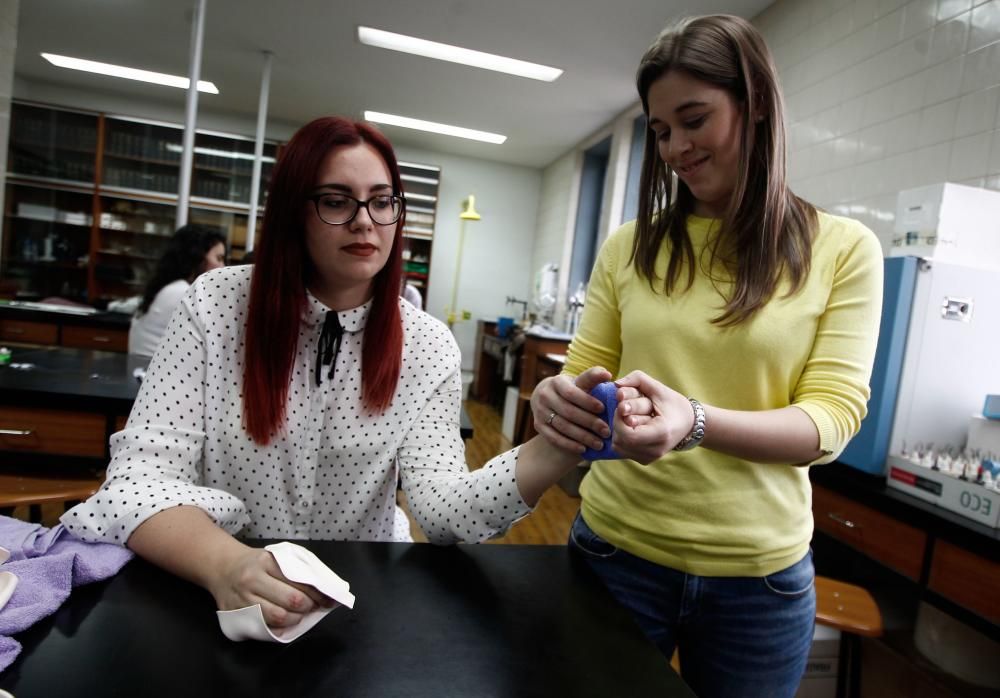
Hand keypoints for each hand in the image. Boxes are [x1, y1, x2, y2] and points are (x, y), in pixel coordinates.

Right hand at [206, 544, 333, 627]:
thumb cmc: (256, 563)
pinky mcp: (235, 615)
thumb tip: (323, 588)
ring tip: (299, 615)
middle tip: (313, 607)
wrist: (223, 568)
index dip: (318, 593)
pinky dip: (279, 628)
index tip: (329, 599)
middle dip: (308, 606)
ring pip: (277, 617)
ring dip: (295, 619)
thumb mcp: (276, 557)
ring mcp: (242, 599)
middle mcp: (252, 580)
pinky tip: (285, 622)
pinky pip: (263, 627)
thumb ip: (297, 569)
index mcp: (266, 562)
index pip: (299, 581)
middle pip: (290, 600)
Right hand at [531, 366, 612, 453]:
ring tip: (599, 443)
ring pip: (563, 426)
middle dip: (589, 422)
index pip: (571, 393)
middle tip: (606, 431)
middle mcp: (545, 396)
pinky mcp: (538, 425)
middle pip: (568, 412)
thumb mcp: (579, 381)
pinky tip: (583, 448)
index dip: (587, 401)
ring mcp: (540, 411)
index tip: (603, 409)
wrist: (547, 397)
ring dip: (582, 437)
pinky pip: (554, 438)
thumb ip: (593, 377)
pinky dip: (570, 444)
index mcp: (556, 382)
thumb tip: (607, 374)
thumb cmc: (571, 389)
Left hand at [612, 370, 695, 464]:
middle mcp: (656, 450)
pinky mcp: (645, 460)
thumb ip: (637, 379)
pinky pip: (622, 450)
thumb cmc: (672, 403)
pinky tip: (632, 428)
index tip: (623, 406)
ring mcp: (650, 457)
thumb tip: (615, 384)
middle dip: (618, 421)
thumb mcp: (658, 387)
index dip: (619, 419)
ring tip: (630, 419)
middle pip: (621, 439)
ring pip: (618, 446)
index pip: (628, 434)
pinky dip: (622, 437)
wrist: (689, 423)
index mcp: (662, 433)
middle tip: (624, 410)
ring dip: (618, 429)